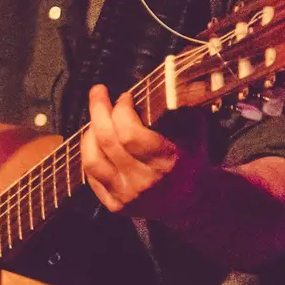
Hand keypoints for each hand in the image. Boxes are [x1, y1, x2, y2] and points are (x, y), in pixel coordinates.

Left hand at [80, 84, 207, 220]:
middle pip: (107, 141)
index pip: (129, 133)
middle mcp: (144, 181)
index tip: (126, 96)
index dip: (122, 109)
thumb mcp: (195, 131)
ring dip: (89, 134)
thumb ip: (183, 106)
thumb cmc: (191, 158)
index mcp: (166, 161)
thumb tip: (174, 76)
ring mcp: (128, 196)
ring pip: (92, 161)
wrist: (193, 201)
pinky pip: (91, 178)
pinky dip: (89, 155)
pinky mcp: (116, 207)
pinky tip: (95, 142)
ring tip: (95, 119)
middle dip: (98, 110)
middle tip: (98, 92)